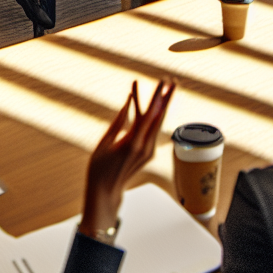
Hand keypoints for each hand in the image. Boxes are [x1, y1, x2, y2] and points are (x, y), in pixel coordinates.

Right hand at [81, 78, 175, 240]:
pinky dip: (152, 117)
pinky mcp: (148, 153)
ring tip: (167, 90)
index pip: (149, 116)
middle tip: (173, 81)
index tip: (162, 82)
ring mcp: (148, 152)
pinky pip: (151, 131)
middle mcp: (145, 148)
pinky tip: (154, 105)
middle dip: (167, 98)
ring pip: (158, 124)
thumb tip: (128, 103)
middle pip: (160, 118)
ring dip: (162, 106)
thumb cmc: (99, 168)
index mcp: (132, 144)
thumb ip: (118, 122)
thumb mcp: (104, 143)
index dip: (157, 97)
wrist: (105, 192)